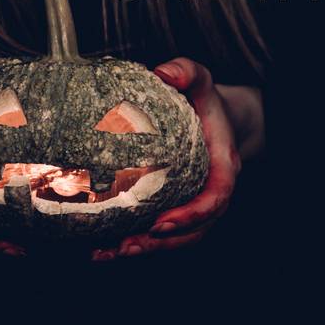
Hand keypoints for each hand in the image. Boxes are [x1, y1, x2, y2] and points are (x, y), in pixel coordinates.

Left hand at [91, 57, 251, 259]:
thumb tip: (162, 71)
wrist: (213, 119)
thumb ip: (186, 71)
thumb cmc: (204, 101)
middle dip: (160, 243)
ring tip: (106, 253)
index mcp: (223, 166)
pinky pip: (161, 234)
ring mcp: (196, 205)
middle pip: (194, 230)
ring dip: (143, 250)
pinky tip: (100, 247)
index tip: (161, 222)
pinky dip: (134, 242)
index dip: (192, 215)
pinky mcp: (177, 210)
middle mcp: (212, 192)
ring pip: (176, 239)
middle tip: (125, 246)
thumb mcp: (199, 80)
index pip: (216, 198)